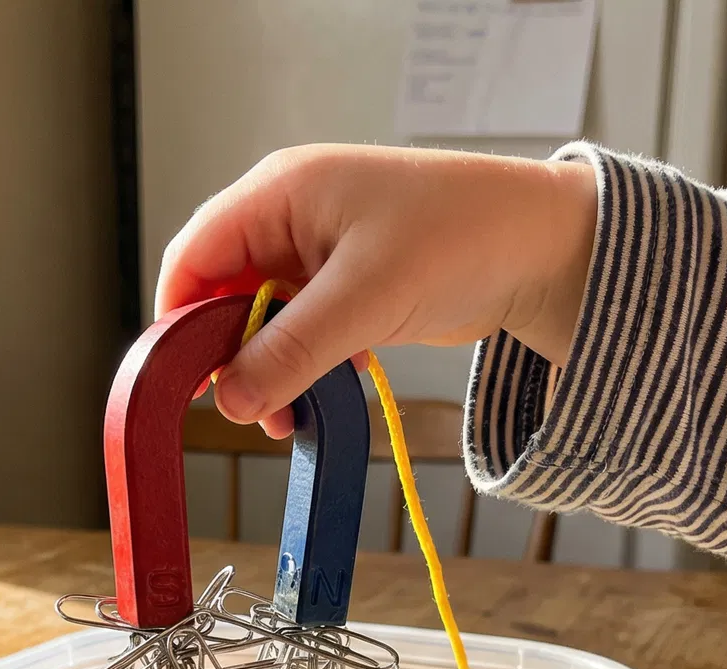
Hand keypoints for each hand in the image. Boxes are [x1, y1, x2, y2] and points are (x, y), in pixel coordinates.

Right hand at [157, 144, 597, 437]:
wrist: (547, 250)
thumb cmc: (464, 236)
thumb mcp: (366, 299)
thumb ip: (290, 351)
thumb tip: (229, 400)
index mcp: (281, 192)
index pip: (195, 254)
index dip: (179, 318)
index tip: (183, 381)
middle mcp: (291, 216)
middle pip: (222, 292)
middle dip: (227, 355)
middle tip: (243, 408)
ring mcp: (320, 253)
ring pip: (262, 320)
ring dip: (268, 371)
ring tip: (284, 418)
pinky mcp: (350, 287)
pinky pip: (302, 332)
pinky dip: (303, 368)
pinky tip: (319, 400)